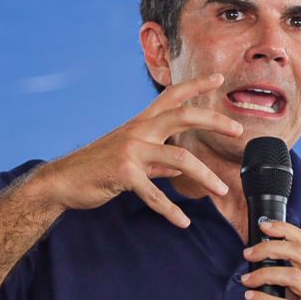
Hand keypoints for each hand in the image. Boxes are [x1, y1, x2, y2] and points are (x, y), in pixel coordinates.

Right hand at [38, 73, 241, 226]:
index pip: (172, 96)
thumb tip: (179, 170)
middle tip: (238, 130)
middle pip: (183, 116)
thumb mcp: (130, 158)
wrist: (62, 181)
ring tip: (222, 190)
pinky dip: (171, 210)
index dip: (196, 85)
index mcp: (141, 124)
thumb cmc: (97, 168)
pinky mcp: (124, 173)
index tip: (219, 77)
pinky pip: (154, 193)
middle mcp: (139, 130)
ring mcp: (131, 150)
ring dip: (205, 176)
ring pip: (179, 158)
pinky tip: (183, 221)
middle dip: (214, 121)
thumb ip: (157, 162)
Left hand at [241, 219, 300, 299]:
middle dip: (270, 248)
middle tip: (248, 254)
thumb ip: (289, 278)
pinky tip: (251, 298)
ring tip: (246, 279)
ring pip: (293, 276)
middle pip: (298, 253)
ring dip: (264, 274)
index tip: (263, 226)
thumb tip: (261, 259)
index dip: (284, 229)